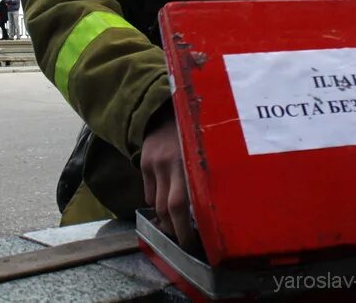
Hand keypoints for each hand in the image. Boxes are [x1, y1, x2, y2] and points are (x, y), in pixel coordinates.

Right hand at [140, 115, 199, 251]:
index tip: (190, 243)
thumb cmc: (196, 136)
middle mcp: (169, 164)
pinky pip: (149, 193)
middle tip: (183, 240)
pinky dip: (157, 201)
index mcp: (188, 163)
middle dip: (175, 229)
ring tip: (175, 224)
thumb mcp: (206, 155)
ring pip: (157, 204)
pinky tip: (166, 201)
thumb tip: (212, 211)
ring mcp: (154, 164)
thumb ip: (206, 179)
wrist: (169, 112)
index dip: (184, 229)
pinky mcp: (144, 163)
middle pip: (167, 208)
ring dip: (166, 218)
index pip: (180, 206)